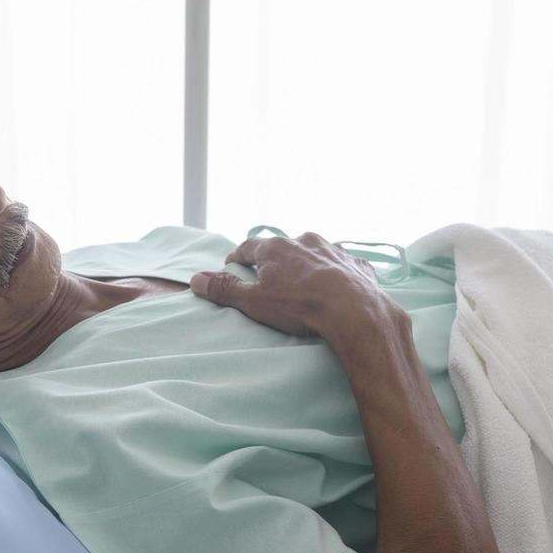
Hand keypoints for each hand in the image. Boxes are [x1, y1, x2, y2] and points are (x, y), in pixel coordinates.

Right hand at [189, 231, 397, 339]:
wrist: (354, 311)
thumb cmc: (300, 306)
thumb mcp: (254, 302)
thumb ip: (225, 289)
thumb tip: (196, 279)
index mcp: (275, 248)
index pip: (248, 247)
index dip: (237, 257)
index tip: (231, 266)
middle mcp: (304, 241)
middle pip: (281, 247)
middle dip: (273, 259)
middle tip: (268, 276)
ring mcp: (333, 249)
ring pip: (313, 252)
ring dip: (306, 263)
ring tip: (303, 280)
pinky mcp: (356, 263)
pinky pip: (342, 264)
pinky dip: (336, 272)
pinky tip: (337, 284)